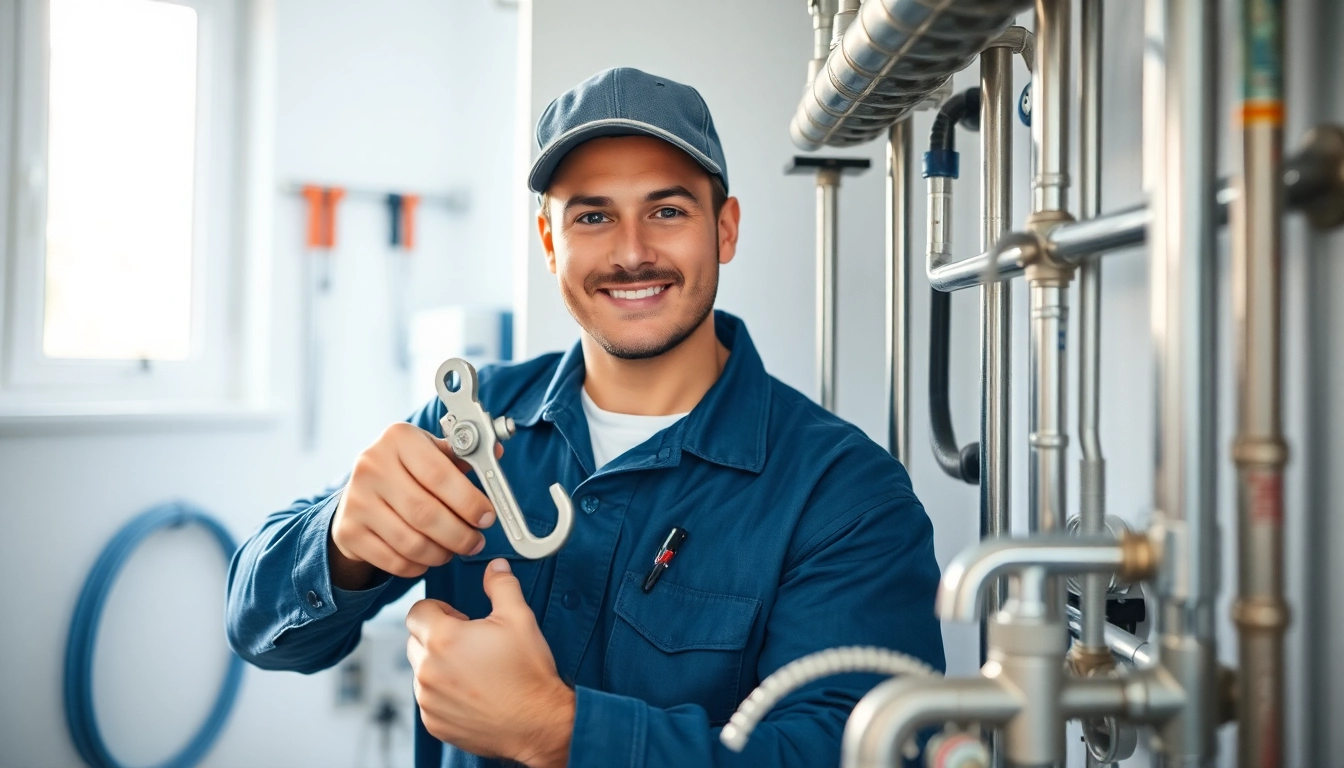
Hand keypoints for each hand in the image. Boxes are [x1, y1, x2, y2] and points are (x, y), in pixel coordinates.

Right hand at [329, 422, 501, 588]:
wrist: (361, 492)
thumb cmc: (407, 470)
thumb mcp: (432, 453)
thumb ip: (463, 456)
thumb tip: (495, 453)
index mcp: (398, 438)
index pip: (439, 473)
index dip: (469, 500)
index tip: (487, 517)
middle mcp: (372, 466)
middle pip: (425, 513)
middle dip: (459, 534)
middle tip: (476, 542)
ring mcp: (356, 500)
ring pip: (411, 542)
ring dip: (441, 553)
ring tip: (454, 550)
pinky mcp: (349, 531)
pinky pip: (394, 560)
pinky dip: (419, 566)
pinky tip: (428, 557)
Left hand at [407, 560, 574, 766]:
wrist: (538, 723)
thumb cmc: (528, 673)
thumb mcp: (519, 618)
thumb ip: (501, 586)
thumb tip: (495, 567)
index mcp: (443, 639)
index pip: (417, 611)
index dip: (438, 609)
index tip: (458, 617)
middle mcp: (428, 670)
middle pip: (416, 640)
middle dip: (437, 636)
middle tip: (470, 642)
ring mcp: (428, 699)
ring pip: (421, 671)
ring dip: (439, 665)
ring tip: (473, 669)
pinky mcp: (434, 722)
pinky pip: (428, 699)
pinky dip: (444, 693)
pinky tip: (472, 692)